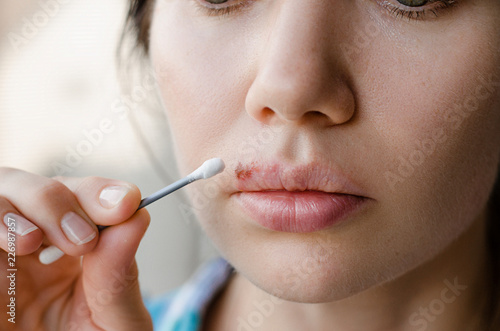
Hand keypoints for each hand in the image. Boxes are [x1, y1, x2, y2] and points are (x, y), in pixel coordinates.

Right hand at [0, 168, 151, 330]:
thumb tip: (137, 217)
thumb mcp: (114, 326)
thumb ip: (121, 277)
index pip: (86, 199)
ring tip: (33, 245)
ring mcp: (1, 258)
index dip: (101, 193)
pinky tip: (10, 262)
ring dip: (15, 212)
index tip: (124, 204)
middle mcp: (36, 246)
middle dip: (58, 201)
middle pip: (35, 188)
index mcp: (77, 251)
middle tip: (82, 239)